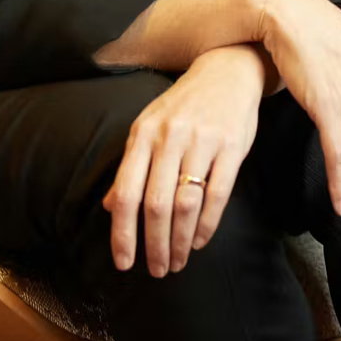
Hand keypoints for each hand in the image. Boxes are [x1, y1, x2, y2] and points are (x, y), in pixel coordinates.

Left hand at [101, 44, 266, 276]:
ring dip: (180, 241)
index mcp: (142, 135)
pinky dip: (206, 224)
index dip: (122, 233)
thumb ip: (131, 166)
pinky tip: (199, 241)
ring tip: (177, 262)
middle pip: (156, 205)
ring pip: (186, 204)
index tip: (124, 262)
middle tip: (156, 270)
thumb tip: (109, 206)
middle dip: (154, 245)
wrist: (227, 70)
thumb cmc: (183, 104)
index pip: (125, 194)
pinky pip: (217, 195)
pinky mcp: (231, 148)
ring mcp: (201, 143)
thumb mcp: (149, 126)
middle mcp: (169, 139)